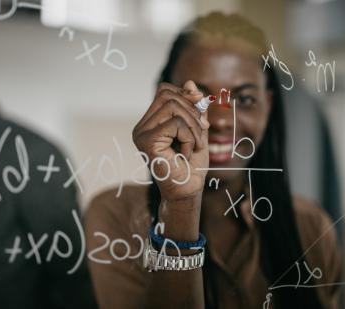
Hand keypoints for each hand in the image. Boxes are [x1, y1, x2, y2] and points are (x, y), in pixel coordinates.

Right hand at [133, 80, 209, 202]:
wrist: (187, 191)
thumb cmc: (191, 165)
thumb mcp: (198, 130)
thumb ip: (194, 108)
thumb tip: (189, 82)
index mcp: (151, 122)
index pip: (165, 91)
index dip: (186, 96)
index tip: (202, 117)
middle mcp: (142, 126)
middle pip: (167, 94)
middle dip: (192, 109)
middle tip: (203, 131)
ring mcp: (141, 133)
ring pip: (172, 106)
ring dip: (193, 124)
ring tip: (195, 144)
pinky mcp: (146, 141)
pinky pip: (175, 123)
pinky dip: (190, 136)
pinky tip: (187, 152)